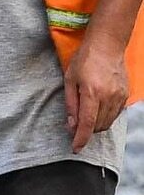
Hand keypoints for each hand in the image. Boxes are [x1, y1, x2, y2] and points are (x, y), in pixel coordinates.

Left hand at [65, 32, 129, 151]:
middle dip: (86, 131)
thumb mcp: (69, 79)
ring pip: (108, 123)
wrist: (107, 46)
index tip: (75, 149)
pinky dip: (105, 118)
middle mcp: (108, 97)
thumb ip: (70, 103)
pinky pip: (115, 115)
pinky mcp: (125, 96)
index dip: (81, 139)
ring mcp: (119, 97)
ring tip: (85, 117)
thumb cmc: (84, 59)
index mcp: (91, 92)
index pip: (87, 123)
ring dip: (96, 126)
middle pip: (98, 126)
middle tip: (74, 127)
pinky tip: (97, 110)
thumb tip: (71, 124)